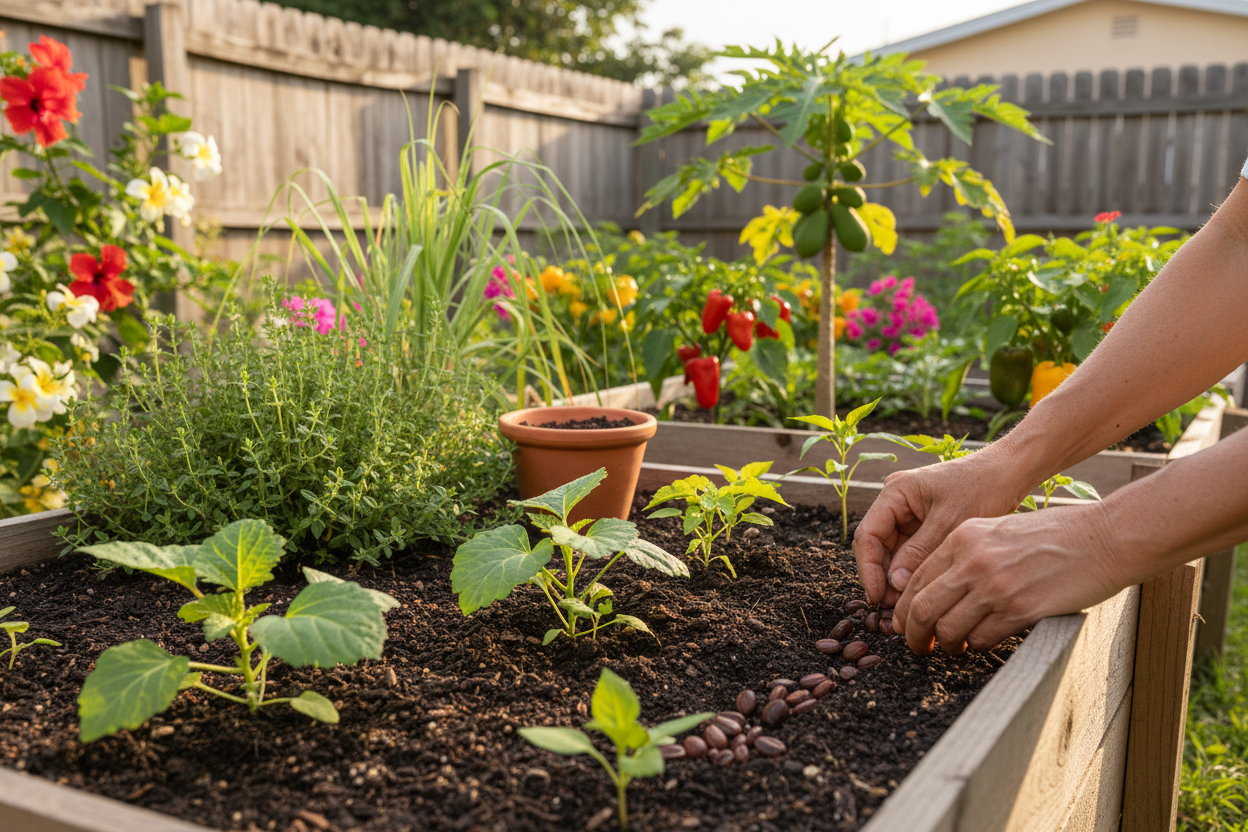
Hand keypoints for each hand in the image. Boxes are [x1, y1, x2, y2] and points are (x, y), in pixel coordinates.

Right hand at [851, 451, 1025, 605]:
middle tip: (894, 608)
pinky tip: (920, 591)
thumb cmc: (982, 486)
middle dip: (883, 577)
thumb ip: (919, 552)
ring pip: (893, 553)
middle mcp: (896, 503)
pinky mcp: (924, 526)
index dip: (868, 569)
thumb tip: (894, 584)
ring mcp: (909, 515)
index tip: (877, 597)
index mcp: (895, 492)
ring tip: (907, 604)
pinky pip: (910, 553)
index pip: (868, 535)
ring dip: (897, 578)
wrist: (1010, 473)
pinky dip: (913, 572)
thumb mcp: (950, 521)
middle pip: (877, 546)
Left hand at [891, 505, 1121, 653]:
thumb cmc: (1056, 534)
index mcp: (963, 537)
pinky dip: (976, 645)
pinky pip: (981, 638)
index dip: (904, 607)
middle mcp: (972, 561)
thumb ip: (966, 553)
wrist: (1104, 538)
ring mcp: (994, 586)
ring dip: (946, 645)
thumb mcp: (999, 529)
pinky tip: (981, 642)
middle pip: (921, 607)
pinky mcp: (1019, 610)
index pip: (915, 578)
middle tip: (917, 647)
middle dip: (913, 634)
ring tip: (952, 648)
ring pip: (947, 628)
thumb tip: (939, 588)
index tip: (905, 623)